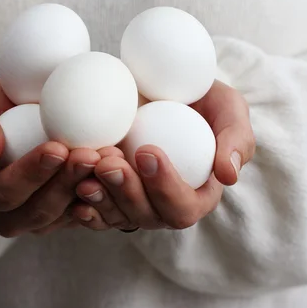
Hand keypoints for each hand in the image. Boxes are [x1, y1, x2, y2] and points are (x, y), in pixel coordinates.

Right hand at [0, 78, 99, 236]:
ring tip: (109, 158)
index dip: (30, 175)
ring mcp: (40, 219)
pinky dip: (105, 192)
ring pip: (66, 215)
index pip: (3, 193)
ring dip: (90, 189)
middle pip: (38, 212)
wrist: (29, 110)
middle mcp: (7, 215)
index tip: (57, 148)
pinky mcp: (68, 216)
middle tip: (90, 155)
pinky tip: (119, 167)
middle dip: (65, 184)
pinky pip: (89, 214)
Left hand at [71, 80, 254, 230]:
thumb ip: (236, 139)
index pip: (183, 208)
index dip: (165, 187)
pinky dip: (79, 200)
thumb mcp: (228, 110)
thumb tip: (228, 175)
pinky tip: (70, 185)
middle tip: (109, 160)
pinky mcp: (107, 193)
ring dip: (98, 194)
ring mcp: (132, 203)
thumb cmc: (202, 101)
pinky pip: (91, 208)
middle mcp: (162, 207)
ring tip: (85, 165)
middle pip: (144, 216)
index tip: (148, 152)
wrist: (163, 91)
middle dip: (125, 191)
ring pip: (113, 215)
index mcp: (196, 196)